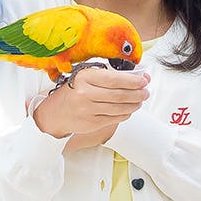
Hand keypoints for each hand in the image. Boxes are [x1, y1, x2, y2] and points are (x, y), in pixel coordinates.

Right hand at [32, 67, 149, 145]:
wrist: (54, 113)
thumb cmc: (73, 91)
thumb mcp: (85, 78)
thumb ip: (109, 76)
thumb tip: (137, 76)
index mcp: (84, 77)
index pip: (114, 79)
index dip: (133, 81)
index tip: (144, 80)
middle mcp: (85, 93)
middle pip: (119, 94)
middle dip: (138, 93)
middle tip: (146, 92)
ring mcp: (87, 110)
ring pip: (119, 108)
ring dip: (134, 104)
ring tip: (140, 101)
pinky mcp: (90, 123)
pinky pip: (114, 118)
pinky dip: (125, 114)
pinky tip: (129, 110)